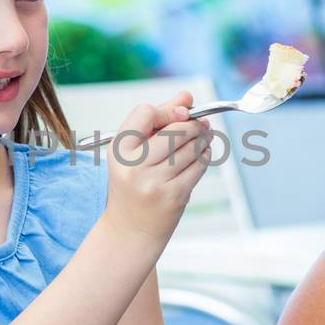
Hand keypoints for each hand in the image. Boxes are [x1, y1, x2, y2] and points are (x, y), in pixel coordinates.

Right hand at [99, 90, 210, 242]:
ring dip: (204, 139)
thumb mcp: (134, 150)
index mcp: (119, 149)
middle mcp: (133, 165)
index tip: (182, 114)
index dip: (168, 110)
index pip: (146, 113)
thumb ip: (159, 120)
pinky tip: (203, 155)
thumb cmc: (133, 182)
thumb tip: (188, 96)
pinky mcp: (173, 195)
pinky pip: (198, 167)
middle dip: (194, 125)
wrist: (130, 228)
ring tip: (205, 138)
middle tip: (203, 124)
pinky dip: (205, 157)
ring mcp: (154, 182)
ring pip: (191, 148)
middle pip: (174, 131)